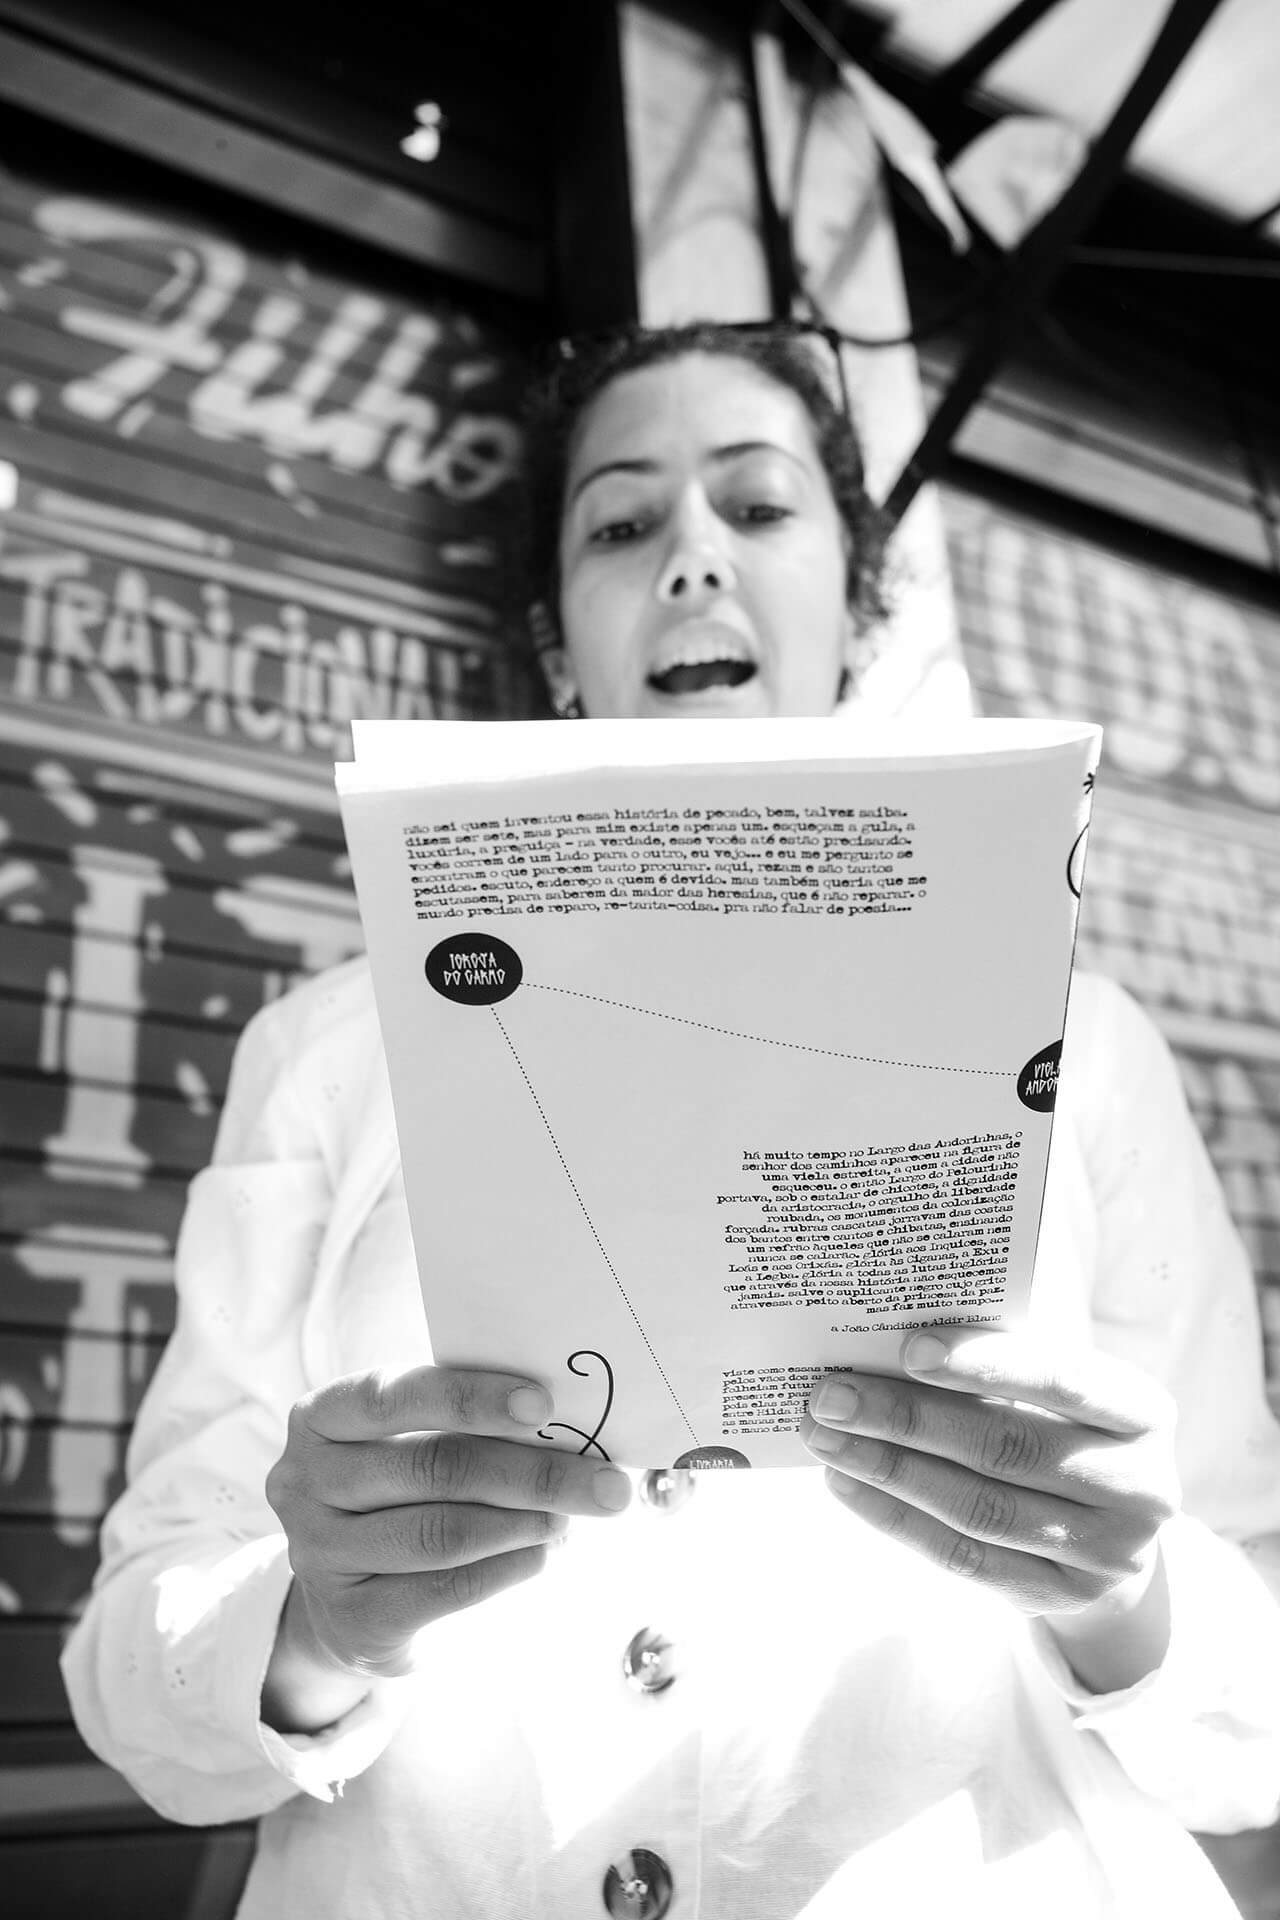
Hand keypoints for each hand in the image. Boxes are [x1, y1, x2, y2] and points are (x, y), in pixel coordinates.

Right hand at [262, 1365, 631, 1721]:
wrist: (347, 1599)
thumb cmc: (398, 1492)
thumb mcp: (409, 1441)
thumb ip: (463, 1424)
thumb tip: (564, 1420)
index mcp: (321, 1416)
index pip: (394, 1394)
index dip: (471, 1398)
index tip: (544, 1404)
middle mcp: (304, 1480)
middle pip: (433, 1467)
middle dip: (532, 1471)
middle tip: (604, 1482)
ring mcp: (319, 1552)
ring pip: (440, 1532)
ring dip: (522, 1523)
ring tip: (572, 1517)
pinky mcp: (349, 1616)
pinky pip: (442, 1591)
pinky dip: (504, 1570)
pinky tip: (541, 1556)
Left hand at [803, 1329, 1179, 1646]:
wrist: (1113, 1533)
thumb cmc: (1066, 1430)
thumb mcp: (1060, 1393)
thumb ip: (1001, 1366)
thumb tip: (887, 1345)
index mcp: (1142, 1412)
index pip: (1062, 1379)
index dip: (985, 1364)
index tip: (909, 1348)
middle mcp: (1139, 1485)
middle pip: (1007, 1447)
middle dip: (909, 1417)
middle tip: (833, 1394)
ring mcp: (1106, 1551)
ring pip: (979, 1507)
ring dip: (889, 1468)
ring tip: (826, 1437)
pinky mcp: (1060, 1594)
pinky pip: (964, 1558)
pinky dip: (896, 1518)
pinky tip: (847, 1485)